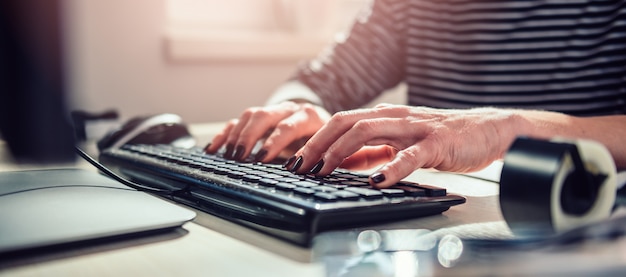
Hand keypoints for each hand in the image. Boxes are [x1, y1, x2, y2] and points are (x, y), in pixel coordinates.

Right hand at [205, 101, 330, 162]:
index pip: (288, 126)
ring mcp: (272, 112)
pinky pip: (237, 122)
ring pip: (249, 116)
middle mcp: (288, 110)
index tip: (261, 159)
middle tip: (240, 157)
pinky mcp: (258, 118)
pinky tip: (213, 149)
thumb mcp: (327, 149)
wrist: (322, 124)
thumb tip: (309, 174)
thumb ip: (318, 160)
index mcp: (308, 116)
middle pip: (264, 116)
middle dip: (250, 137)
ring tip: (229, 156)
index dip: (274, 142)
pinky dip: (224, 135)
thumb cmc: (325, 141)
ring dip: (236, 136)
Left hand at [285, 104, 520, 187]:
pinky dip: (391, 168)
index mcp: (385, 117)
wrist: (489, 129)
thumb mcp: (401, 142)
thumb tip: (340, 162)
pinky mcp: (436, 143)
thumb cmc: (444, 138)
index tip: (295, 161)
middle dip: (317, 145)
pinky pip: (410, 155)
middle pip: (345, 123)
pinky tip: (377, 181)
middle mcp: (394, 118)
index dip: (314, 140)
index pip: (340, 123)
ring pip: (368, 132)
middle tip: (298, 167)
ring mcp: (414, 128)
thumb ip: (373, 150)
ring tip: (324, 171)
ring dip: (341, 152)